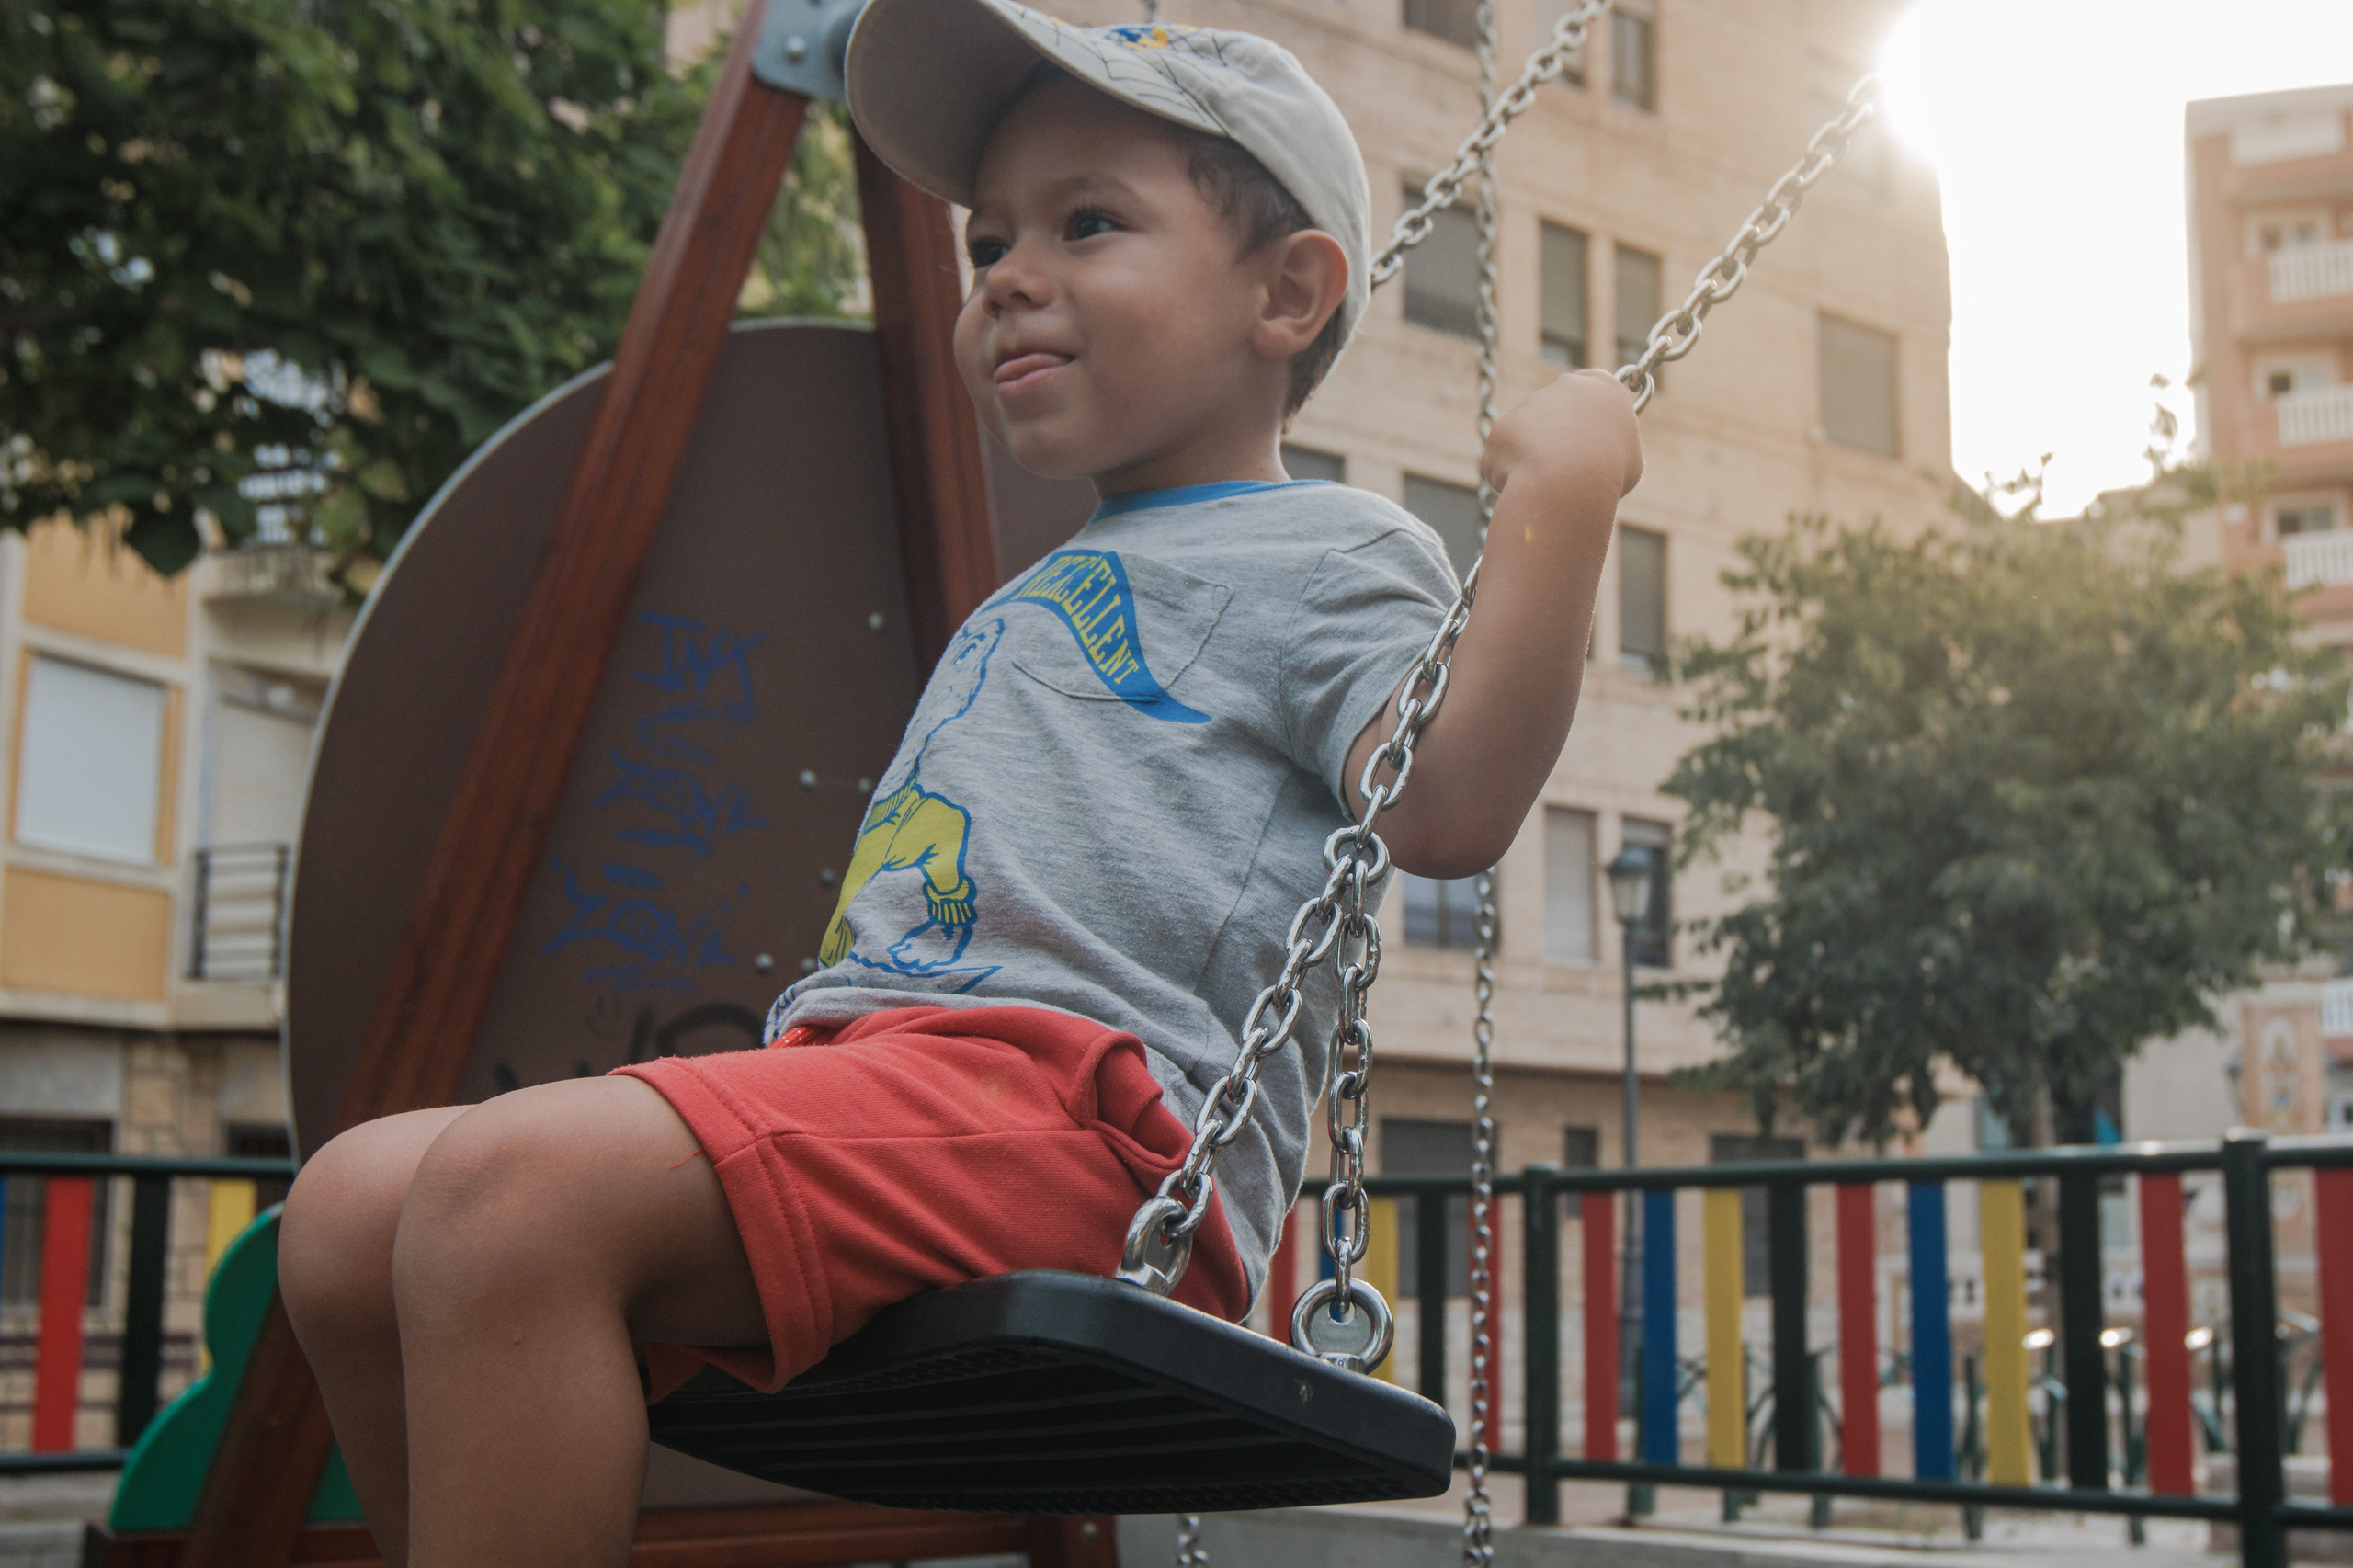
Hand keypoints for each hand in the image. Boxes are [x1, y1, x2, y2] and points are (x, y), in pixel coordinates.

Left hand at [1479, 368, 1642, 499]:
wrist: (1567, 480)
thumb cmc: (1609, 471)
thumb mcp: (1630, 459)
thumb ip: (1614, 446)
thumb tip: (1601, 457)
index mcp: (1604, 385)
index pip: (1595, 389)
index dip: (1589, 416)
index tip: (1589, 436)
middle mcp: (1565, 385)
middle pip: (1560, 409)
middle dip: (1560, 435)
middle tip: (1569, 466)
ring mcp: (1531, 402)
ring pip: (1532, 433)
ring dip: (1536, 456)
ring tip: (1550, 480)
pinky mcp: (1504, 423)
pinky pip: (1508, 453)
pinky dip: (1513, 471)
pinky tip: (1527, 483)